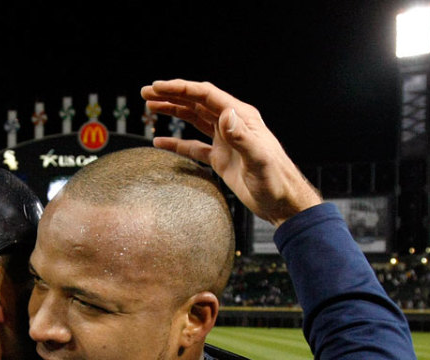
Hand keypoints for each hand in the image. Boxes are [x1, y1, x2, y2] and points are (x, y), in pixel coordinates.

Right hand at [141, 79, 322, 224]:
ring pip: (194, 120)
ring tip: (151, 107)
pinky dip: (176, 143)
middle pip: (196, 103)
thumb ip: (241, 137)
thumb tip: (225, 114)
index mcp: (241, 116)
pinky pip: (194, 147)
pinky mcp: (221, 159)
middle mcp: (232, 124)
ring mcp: (225, 141)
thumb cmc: (276, 180)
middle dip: (171, 96)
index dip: (181, 89)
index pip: (205, 95)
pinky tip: (160, 142)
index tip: (158, 87)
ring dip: (173, 112)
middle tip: (146, 93)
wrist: (283, 202)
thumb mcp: (259, 158)